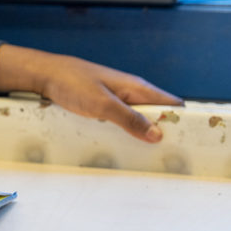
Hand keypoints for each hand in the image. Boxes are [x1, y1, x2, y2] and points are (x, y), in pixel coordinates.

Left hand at [0, 44, 181, 142]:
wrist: (43, 74)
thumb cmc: (71, 83)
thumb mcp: (102, 104)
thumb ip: (129, 118)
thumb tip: (157, 134)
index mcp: (137, 87)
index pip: (172, 104)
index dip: (182, 121)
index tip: (187, 143)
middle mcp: (130, 91)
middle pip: (157, 113)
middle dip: (163, 132)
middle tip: (167, 156)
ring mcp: (115, 98)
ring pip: (138, 118)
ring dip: (142, 133)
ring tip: (148, 156)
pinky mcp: (101, 104)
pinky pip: (121, 119)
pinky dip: (126, 131)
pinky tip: (123, 145)